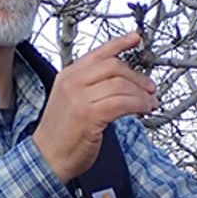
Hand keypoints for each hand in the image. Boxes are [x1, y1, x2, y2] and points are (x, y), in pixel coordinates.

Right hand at [34, 32, 159, 182]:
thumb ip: (90, 87)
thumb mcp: (70, 101)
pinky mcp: (89, 115)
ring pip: (121, 85)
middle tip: (149, 88)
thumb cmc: (60, 135)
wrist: (46, 158)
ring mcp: (80, 98)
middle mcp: (73, 83)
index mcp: (68, 76)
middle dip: (137, 77)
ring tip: (150, 103)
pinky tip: (143, 110)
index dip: (120, 43)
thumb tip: (121, 83)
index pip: (99, 53)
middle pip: (114, 67)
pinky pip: (122, 102)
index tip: (135, 39)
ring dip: (141, 94)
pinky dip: (138, 105)